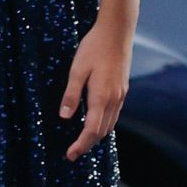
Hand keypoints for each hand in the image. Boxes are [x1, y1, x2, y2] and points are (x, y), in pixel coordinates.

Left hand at [60, 17, 131, 160]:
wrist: (117, 32)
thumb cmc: (94, 48)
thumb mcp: (77, 70)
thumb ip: (71, 95)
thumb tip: (64, 117)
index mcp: (101, 97)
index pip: (92, 130)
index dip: (81, 145)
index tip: (70, 154)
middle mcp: (114, 99)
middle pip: (102, 132)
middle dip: (87, 144)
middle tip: (72, 153)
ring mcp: (120, 95)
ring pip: (110, 124)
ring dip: (96, 136)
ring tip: (82, 142)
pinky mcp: (122, 89)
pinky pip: (114, 114)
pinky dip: (104, 125)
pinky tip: (96, 123)